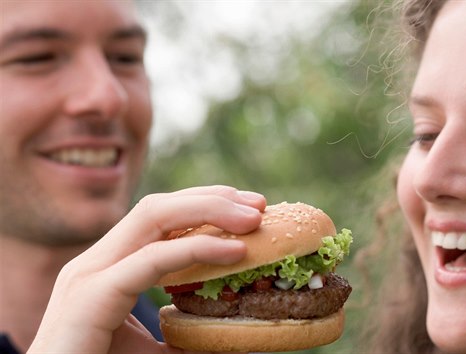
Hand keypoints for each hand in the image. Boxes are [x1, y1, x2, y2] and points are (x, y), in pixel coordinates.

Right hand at [27, 186, 265, 353]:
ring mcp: (90, 274)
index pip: (159, 216)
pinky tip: (235, 252)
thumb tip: (231, 336)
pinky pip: (152, 259)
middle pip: (159, 206)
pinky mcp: (92, 295)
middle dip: (213, 198)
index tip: (248, 209)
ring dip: (210, 210)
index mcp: (108, 267)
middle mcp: (97, 262)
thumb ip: (186, 334)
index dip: (205, 205)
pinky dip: (198, 249)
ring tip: (254, 219)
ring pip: (155, 216)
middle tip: (259, 204)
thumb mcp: (154, 348)